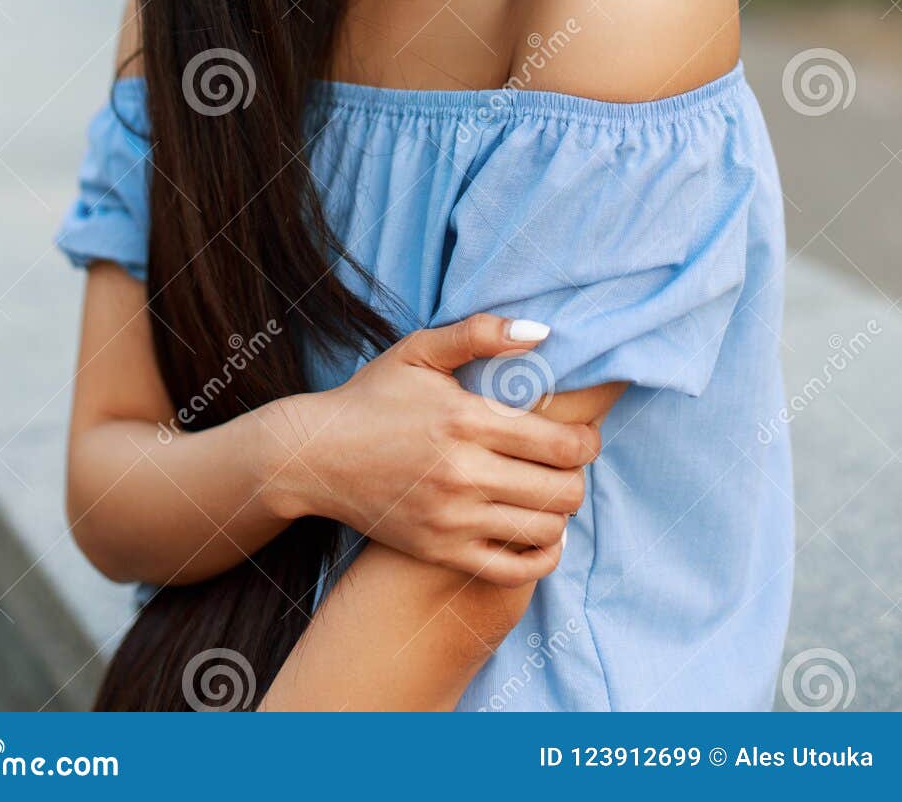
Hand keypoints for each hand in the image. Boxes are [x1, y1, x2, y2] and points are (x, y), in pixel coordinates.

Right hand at [261, 313, 599, 587]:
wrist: (315, 456)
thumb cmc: (372, 397)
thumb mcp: (418, 350)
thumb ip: (480, 333)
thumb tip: (542, 331)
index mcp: (465, 419)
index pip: (561, 444)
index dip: (587, 442)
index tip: (584, 437)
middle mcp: (462, 473)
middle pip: (561, 492)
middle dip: (577, 478)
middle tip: (567, 466)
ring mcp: (451, 518)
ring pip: (543, 531)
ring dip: (560, 514)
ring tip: (549, 495)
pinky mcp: (439, 551)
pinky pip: (512, 571)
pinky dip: (539, 557)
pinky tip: (538, 535)